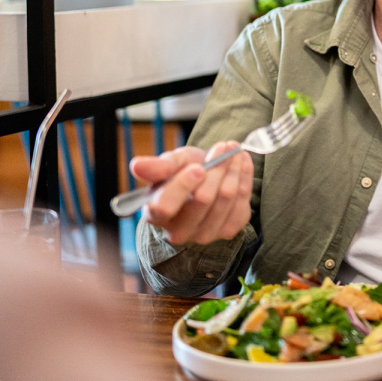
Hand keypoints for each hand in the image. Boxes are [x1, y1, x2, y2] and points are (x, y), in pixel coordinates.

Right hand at [129, 141, 252, 245]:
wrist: (205, 182)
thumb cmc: (182, 173)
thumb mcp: (170, 164)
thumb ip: (157, 166)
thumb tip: (136, 165)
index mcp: (157, 215)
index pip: (165, 206)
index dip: (183, 185)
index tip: (198, 166)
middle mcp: (179, 232)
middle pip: (203, 199)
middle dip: (217, 167)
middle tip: (223, 146)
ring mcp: (205, 234)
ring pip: (226, 197)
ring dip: (233, 169)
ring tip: (234, 151)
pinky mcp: (228, 231)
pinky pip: (242, 202)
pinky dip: (245, 177)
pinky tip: (241, 164)